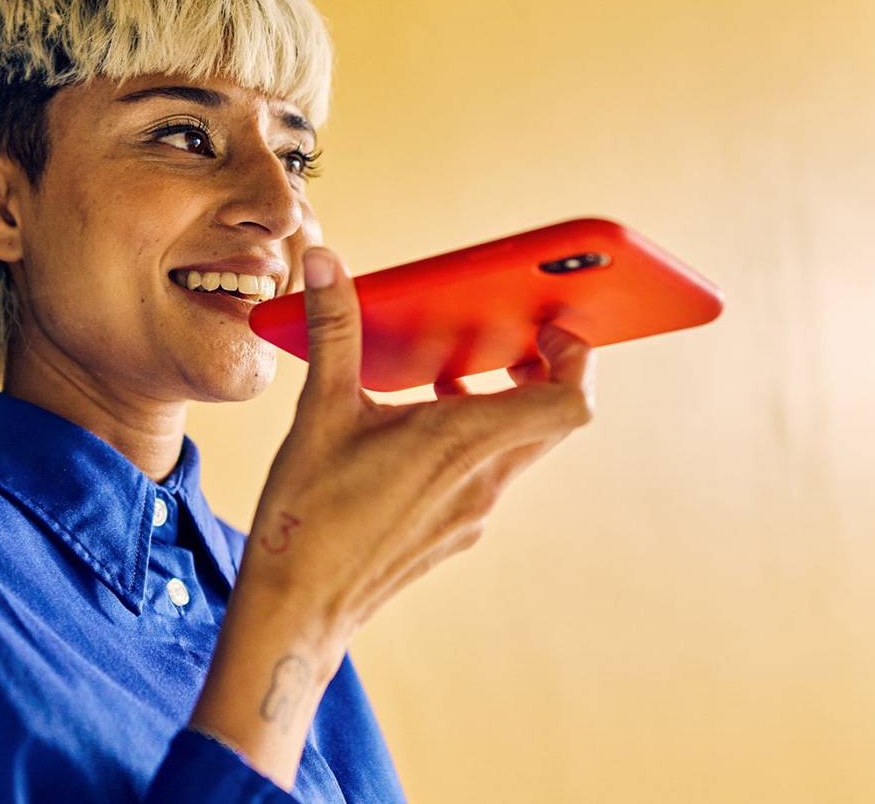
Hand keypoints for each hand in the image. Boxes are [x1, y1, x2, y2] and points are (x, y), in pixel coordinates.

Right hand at [242, 244, 595, 629]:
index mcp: (460, 442)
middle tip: (510, 337)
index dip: (578, 359)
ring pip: (517, 448)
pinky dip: (472, 442)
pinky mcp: (454, 533)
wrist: (297, 610)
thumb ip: (334, 330)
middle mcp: (481, 481)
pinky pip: (487, 475)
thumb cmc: (307, 517)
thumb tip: (328, 263)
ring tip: (451, 376)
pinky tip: (416, 431)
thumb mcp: (319, 411)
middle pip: (551, 420)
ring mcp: (472, 514)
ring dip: (501, 406)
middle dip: (542, 371)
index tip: (552, 326)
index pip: (569, 402)